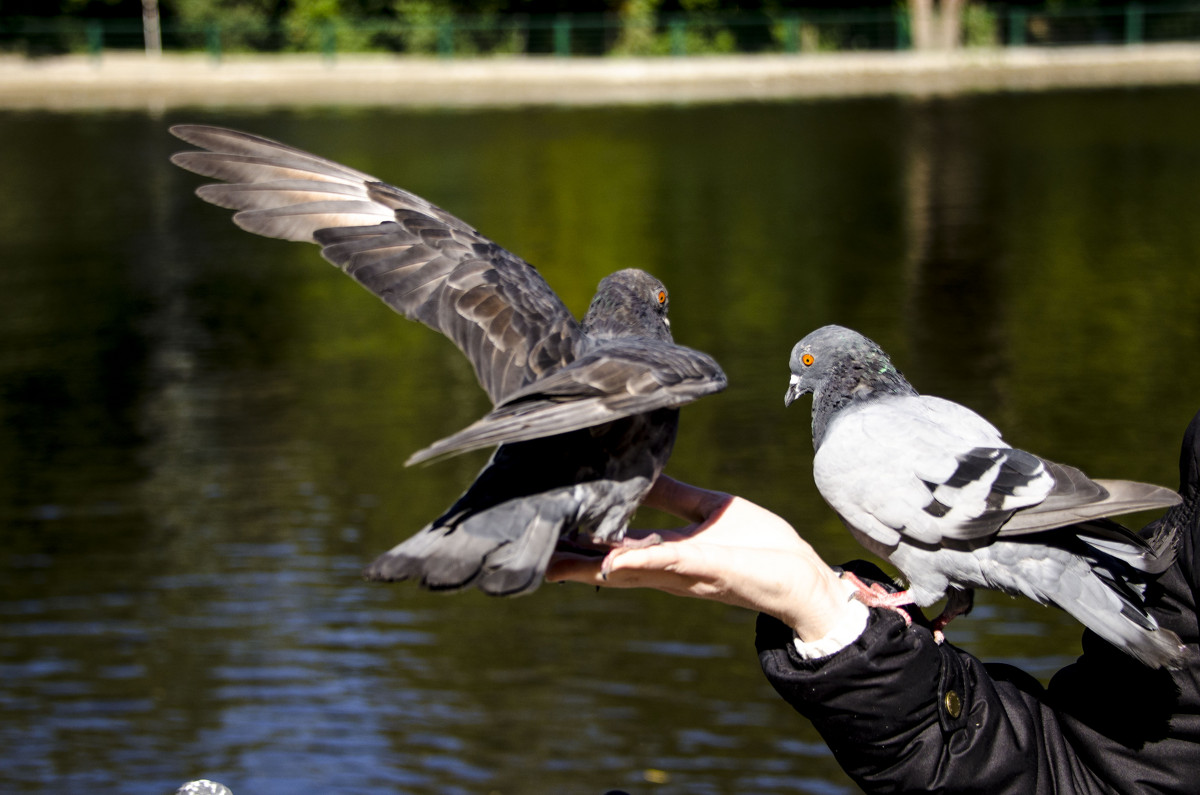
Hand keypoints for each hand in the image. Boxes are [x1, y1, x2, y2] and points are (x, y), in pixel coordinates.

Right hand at [545, 476, 857, 641]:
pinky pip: (668, 563)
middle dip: (567, 564)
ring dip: (589, 568)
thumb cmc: (761, 547)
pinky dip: (639, 562)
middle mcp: (667, 569)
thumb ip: (674, 497)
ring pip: (627, 570)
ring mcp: (685, 572)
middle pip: (607, 568)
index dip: (576, 547)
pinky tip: (610, 561)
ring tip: (549, 564)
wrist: (803, 575)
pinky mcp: (710, 568)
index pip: (611, 550)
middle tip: (525, 558)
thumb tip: (642, 475)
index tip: (541, 538)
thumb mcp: (709, 512)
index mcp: (665, 553)